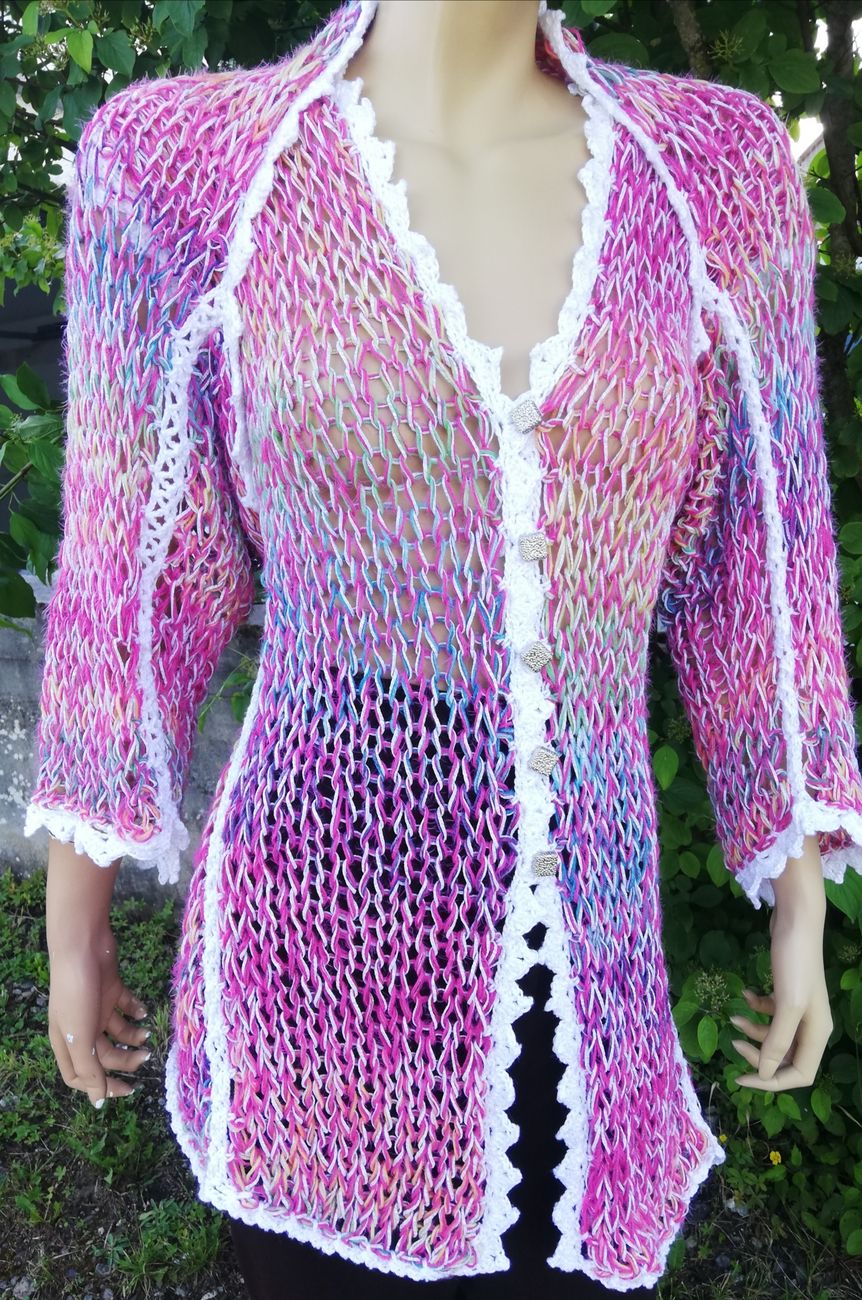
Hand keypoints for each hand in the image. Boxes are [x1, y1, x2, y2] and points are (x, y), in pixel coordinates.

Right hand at [47, 926, 151, 1108]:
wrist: (83, 945)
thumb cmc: (76, 992)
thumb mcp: (79, 1036)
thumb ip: (89, 1069)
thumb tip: (97, 1102)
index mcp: (66, 1042)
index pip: (81, 1076)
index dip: (102, 1086)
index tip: (127, 1089)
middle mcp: (80, 1027)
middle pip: (104, 1055)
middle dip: (125, 1060)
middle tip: (145, 1058)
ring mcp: (96, 1007)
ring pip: (117, 1032)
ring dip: (133, 1037)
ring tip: (147, 1035)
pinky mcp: (110, 988)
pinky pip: (125, 1006)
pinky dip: (136, 1010)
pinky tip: (143, 1010)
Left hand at [729, 900, 832, 1091]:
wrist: (796, 922)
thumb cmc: (794, 964)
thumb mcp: (787, 1006)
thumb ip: (777, 1041)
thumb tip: (764, 1073)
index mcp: (817, 1034)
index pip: (798, 1074)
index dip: (771, 1081)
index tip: (741, 1076)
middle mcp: (811, 1026)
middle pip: (785, 1058)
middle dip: (759, 1056)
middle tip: (733, 1045)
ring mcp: (799, 1008)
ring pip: (775, 1036)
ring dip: (753, 1032)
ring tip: (732, 1019)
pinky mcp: (787, 991)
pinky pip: (770, 1013)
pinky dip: (756, 1009)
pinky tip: (745, 995)